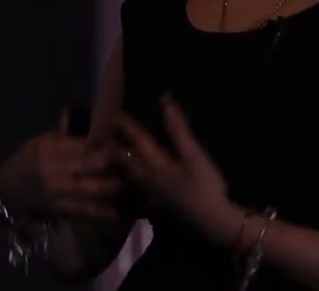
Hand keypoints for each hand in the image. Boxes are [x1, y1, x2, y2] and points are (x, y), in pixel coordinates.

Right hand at [0, 107, 121, 220]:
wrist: (8, 190)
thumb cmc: (26, 160)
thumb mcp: (39, 141)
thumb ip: (63, 134)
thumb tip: (83, 117)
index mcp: (49, 151)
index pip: (81, 146)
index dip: (104, 144)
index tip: (121, 141)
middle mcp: (53, 172)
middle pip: (90, 166)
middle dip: (113, 163)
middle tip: (131, 159)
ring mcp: (57, 192)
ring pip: (90, 189)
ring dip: (111, 186)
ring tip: (128, 180)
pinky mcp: (59, 209)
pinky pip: (83, 210)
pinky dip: (100, 211)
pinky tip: (116, 211)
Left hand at [113, 94, 237, 240]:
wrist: (211, 218)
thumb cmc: (203, 183)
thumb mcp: (193, 153)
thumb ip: (178, 128)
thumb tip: (165, 100)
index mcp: (155, 164)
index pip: (137, 141)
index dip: (127, 126)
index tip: (115, 114)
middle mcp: (149, 178)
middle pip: (128, 161)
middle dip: (117, 148)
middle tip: (106, 139)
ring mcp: (154, 192)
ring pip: (132, 175)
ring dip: (123, 165)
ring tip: (116, 157)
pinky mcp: (161, 201)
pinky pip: (141, 187)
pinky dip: (135, 180)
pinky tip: (139, 181)